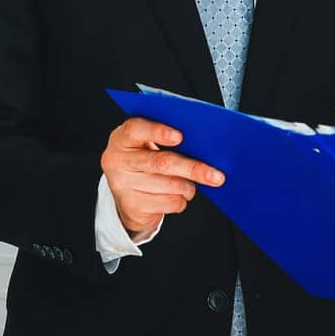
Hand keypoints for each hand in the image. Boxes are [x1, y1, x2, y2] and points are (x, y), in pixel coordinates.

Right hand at [100, 117, 224, 237]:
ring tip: (190, 184)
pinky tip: (176, 195)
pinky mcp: (132, 206)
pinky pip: (169, 203)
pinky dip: (181, 200)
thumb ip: (167, 138)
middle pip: (161, 162)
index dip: (158, 132)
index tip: (180, 136)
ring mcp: (122, 184)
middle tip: (216, 176)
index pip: (136, 129)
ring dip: (189, 186)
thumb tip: (204, 144)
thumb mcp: (146, 144)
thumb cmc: (145, 159)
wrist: (127, 193)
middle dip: (193, 168)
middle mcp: (117, 160)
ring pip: (170, 186)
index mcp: (122, 138)